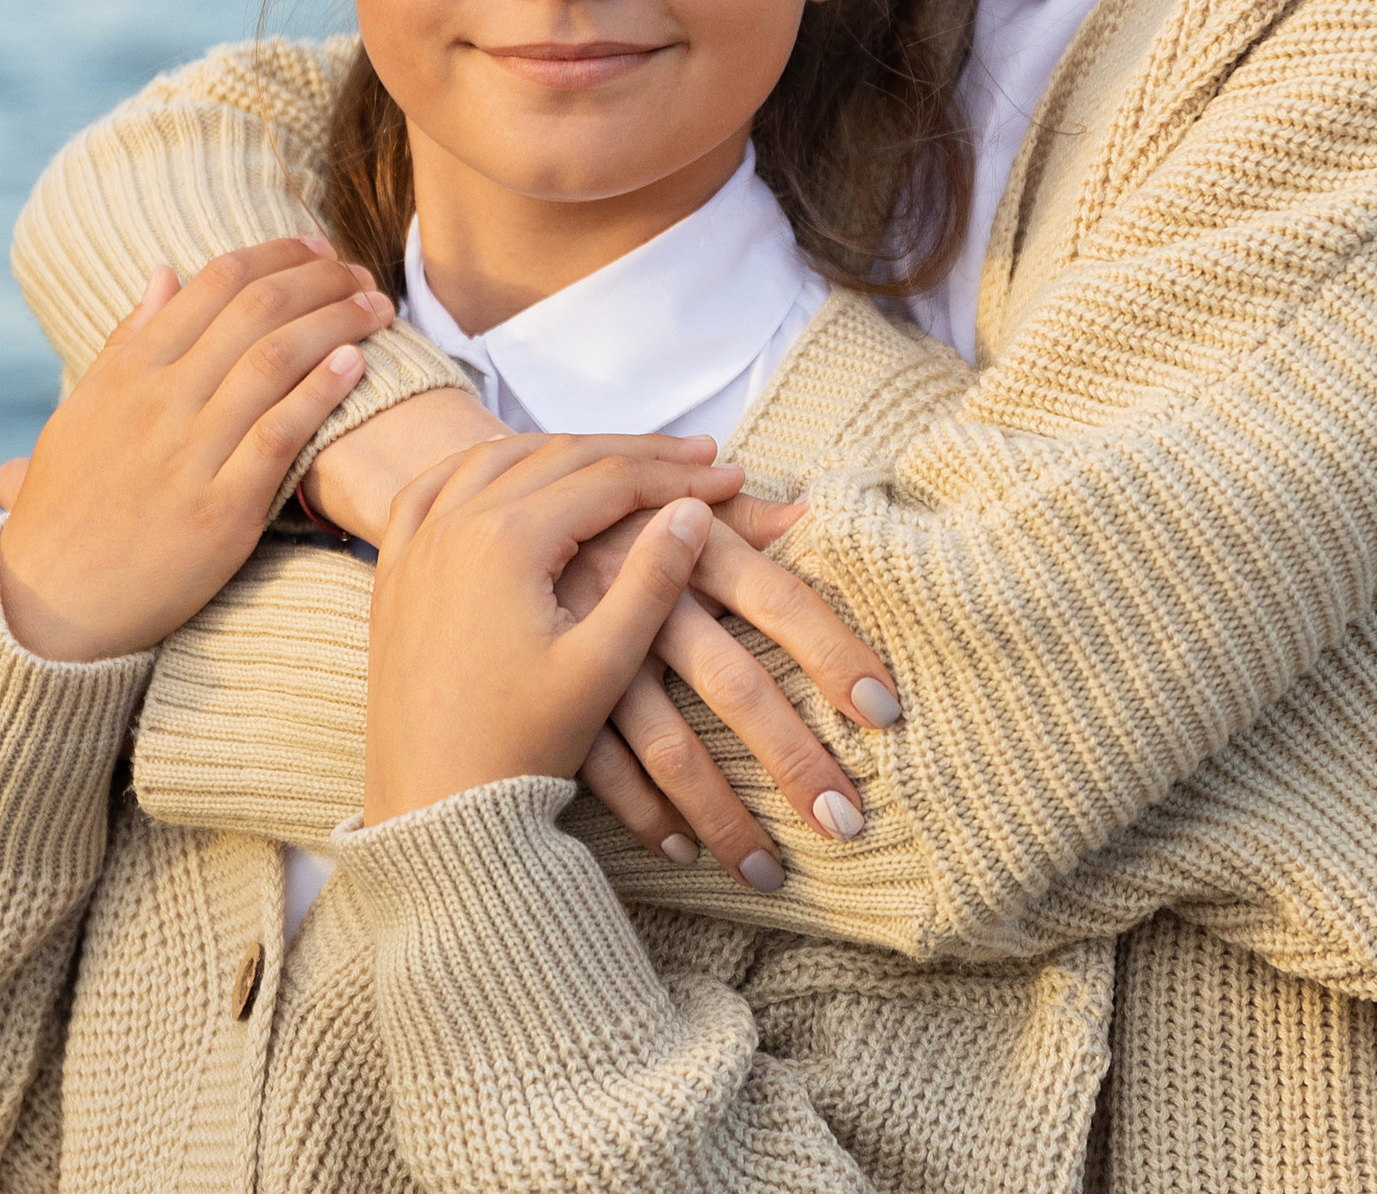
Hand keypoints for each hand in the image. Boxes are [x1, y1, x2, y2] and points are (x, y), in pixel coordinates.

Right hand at [0, 239, 392, 660]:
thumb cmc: (68, 504)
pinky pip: (280, 435)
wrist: (50, 605)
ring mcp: (190, 455)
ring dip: (335, 323)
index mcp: (129, 372)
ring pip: (275, 361)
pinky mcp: (220, 511)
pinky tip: (355, 364)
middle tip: (359, 272)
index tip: (318, 249)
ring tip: (376, 307)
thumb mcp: (83, 412)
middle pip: (256, 311)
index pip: (214, 284)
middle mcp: (160, 403)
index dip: (277, 256)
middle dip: (319, 279)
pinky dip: (321, 391)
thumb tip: (165, 272)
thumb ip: (127, 341)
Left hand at [301, 392, 903, 882]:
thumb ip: (651, 580)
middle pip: (561, 456)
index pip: (611, 480)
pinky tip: (513, 468)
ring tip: (624, 456)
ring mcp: (417, 542)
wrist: (430, 810)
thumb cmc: (520, 747)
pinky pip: (435, 485)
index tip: (734, 477)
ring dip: (567, 449)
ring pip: (499, 458)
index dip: (679, 476)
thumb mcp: (601, 666)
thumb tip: (693, 510)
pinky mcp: (395, 569)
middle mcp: (455, 522)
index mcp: (508, 539)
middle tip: (699, 455)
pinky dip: (486, 463)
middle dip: (637, 452)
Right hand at [562, 500, 899, 883]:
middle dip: (794, 757)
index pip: (780, 598)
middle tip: (848, 820)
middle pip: (734, 684)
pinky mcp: (556, 697)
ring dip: (724, 814)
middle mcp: (647, 600)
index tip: (886, 712)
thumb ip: (741, 515)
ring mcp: (597, 655)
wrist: (490, 536)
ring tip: (771, 872)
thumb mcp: (669, 504)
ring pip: (670, 748)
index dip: (835, 651)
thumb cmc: (609, 523)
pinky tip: (683, 853)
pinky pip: (604, 771)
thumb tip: (814, 514)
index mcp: (690, 547)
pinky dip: (643, 815)